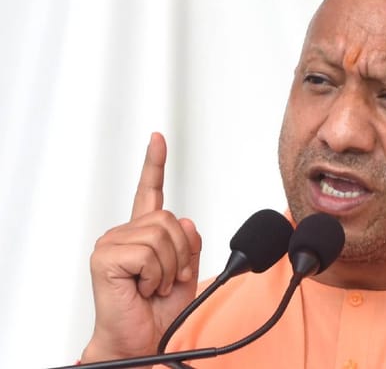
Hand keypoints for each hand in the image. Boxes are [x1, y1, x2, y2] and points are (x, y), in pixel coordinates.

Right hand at [82, 132, 201, 363]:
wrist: (144, 340)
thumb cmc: (160, 309)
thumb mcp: (186, 271)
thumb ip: (189, 243)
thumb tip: (184, 222)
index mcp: (143, 234)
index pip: (150, 192)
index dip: (154, 164)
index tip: (158, 138)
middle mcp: (124, 234)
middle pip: (169, 220)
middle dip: (180, 255)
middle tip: (166, 280)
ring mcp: (111, 244)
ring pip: (162, 236)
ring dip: (168, 268)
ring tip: (152, 286)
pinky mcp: (105, 258)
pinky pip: (149, 253)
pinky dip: (155, 275)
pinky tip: (141, 289)